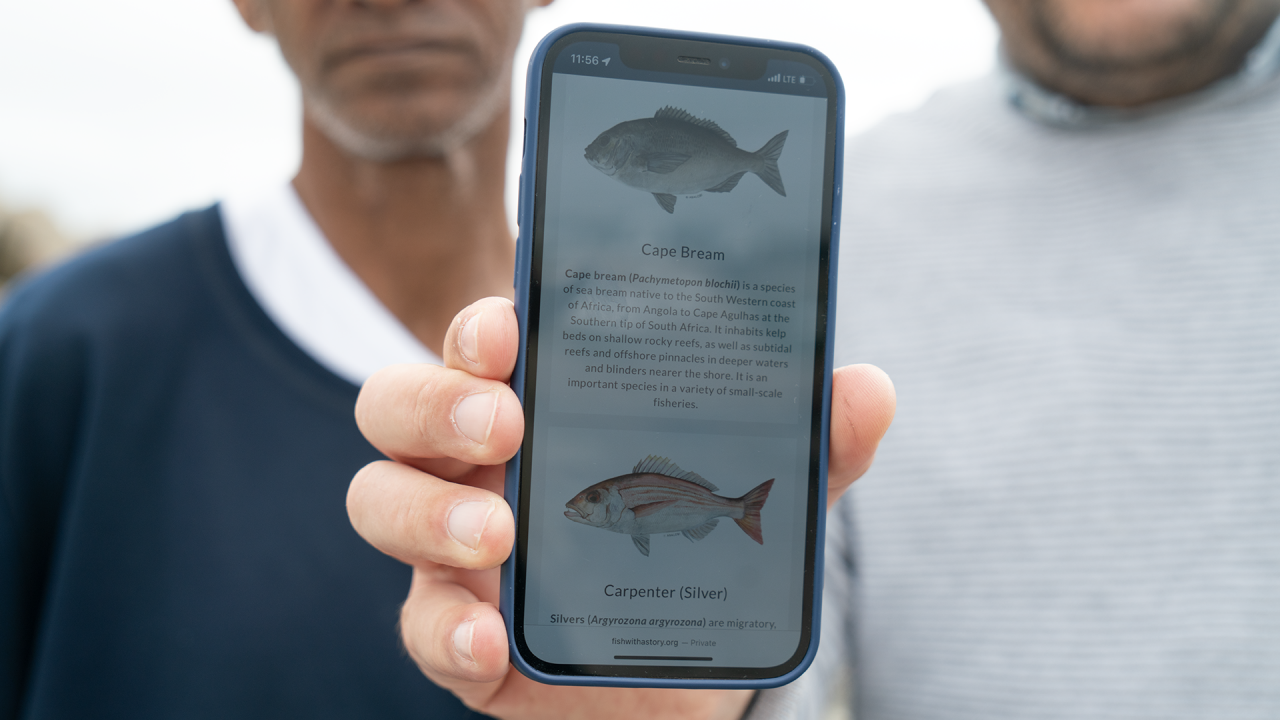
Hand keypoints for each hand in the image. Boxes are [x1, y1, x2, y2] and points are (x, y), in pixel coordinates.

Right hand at [346, 297, 894, 719]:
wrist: (676, 678)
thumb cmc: (688, 553)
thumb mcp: (752, 494)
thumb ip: (806, 447)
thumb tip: (868, 388)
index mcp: (538, 404)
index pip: (485, 342)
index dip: (483, 326)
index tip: (512, 327)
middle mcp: (478, 461)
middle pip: (398, 402)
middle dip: (435, 398)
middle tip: (504, 419)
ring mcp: (455, 546)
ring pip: (381, 500)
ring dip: (428, 510)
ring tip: (500, 532)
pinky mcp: (457, 630)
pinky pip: (419, 623)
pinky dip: (444, 629)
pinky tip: (489, 641)